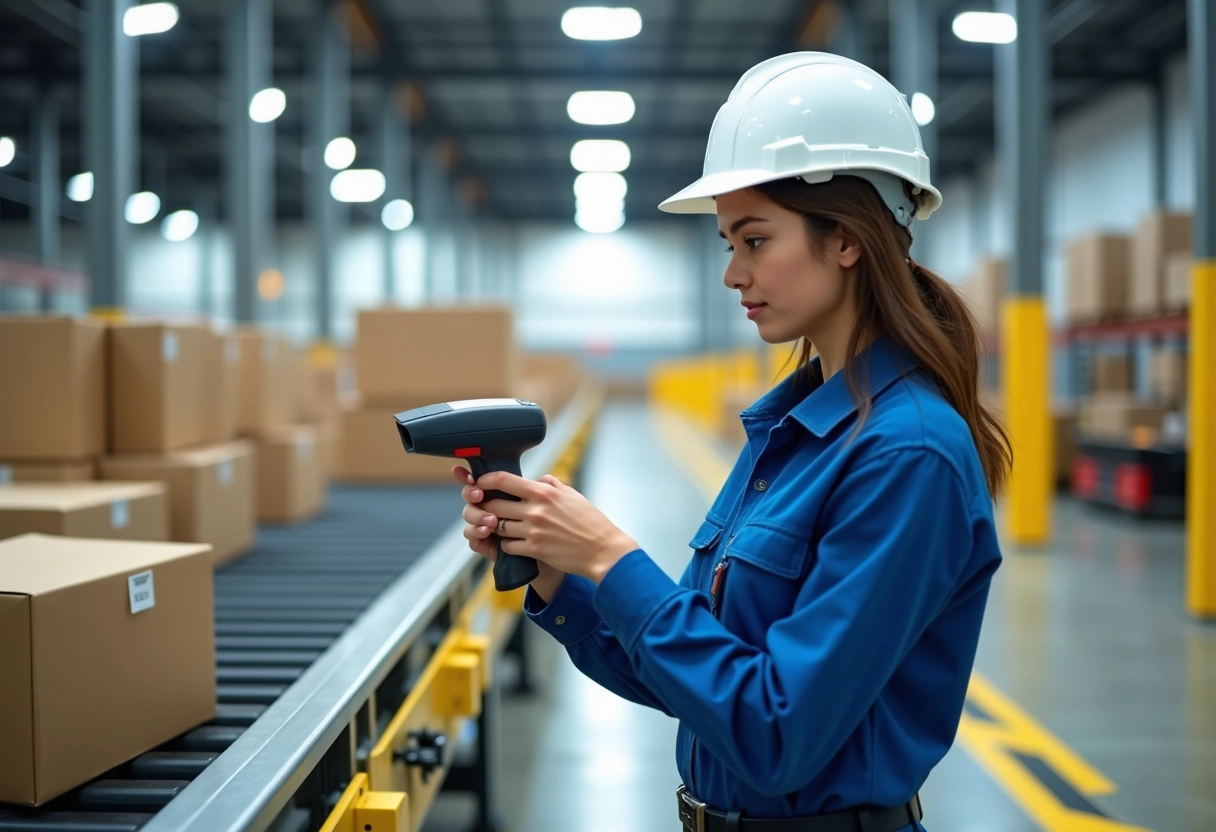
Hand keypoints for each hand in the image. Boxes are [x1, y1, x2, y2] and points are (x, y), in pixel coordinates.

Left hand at [453, 466, 638, 583]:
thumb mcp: (573, 495)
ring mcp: (533, 531)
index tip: (481, 483)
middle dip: (485, 506)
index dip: (486, 480)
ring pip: (498, 526)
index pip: (504, 480)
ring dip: (495, 526)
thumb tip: (539, 479)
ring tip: (499, 525)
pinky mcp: (534, 550)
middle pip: (494, 504)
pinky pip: (507, 545)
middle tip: (486, 508)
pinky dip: (506, 544)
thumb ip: (552, 484)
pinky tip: (513, 542)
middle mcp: (535, 510)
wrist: (603, 549)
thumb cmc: (591, 521)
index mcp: (544, 492)